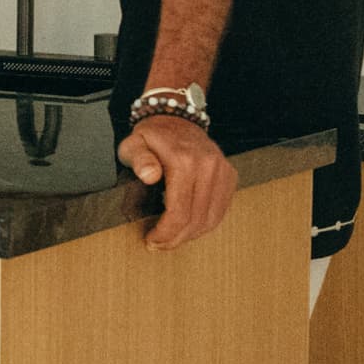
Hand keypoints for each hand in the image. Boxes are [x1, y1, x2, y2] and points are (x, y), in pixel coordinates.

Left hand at [119, 113, 232, 250]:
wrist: (176, 119)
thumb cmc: (151, 137)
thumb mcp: (134, 144)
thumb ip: (138, 159)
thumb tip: (149, 175)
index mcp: (184, 160)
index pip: (179, 211)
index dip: (165, 233)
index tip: (151, 240)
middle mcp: (208, 165)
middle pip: (196, 219)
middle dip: (176, 238)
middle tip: (158, 245)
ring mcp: (222, 170)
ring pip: (211, 219)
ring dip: (191, 235)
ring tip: (172, 239)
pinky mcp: (229, 175)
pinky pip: (221, 210)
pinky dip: (205, 224)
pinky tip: (188, 228)